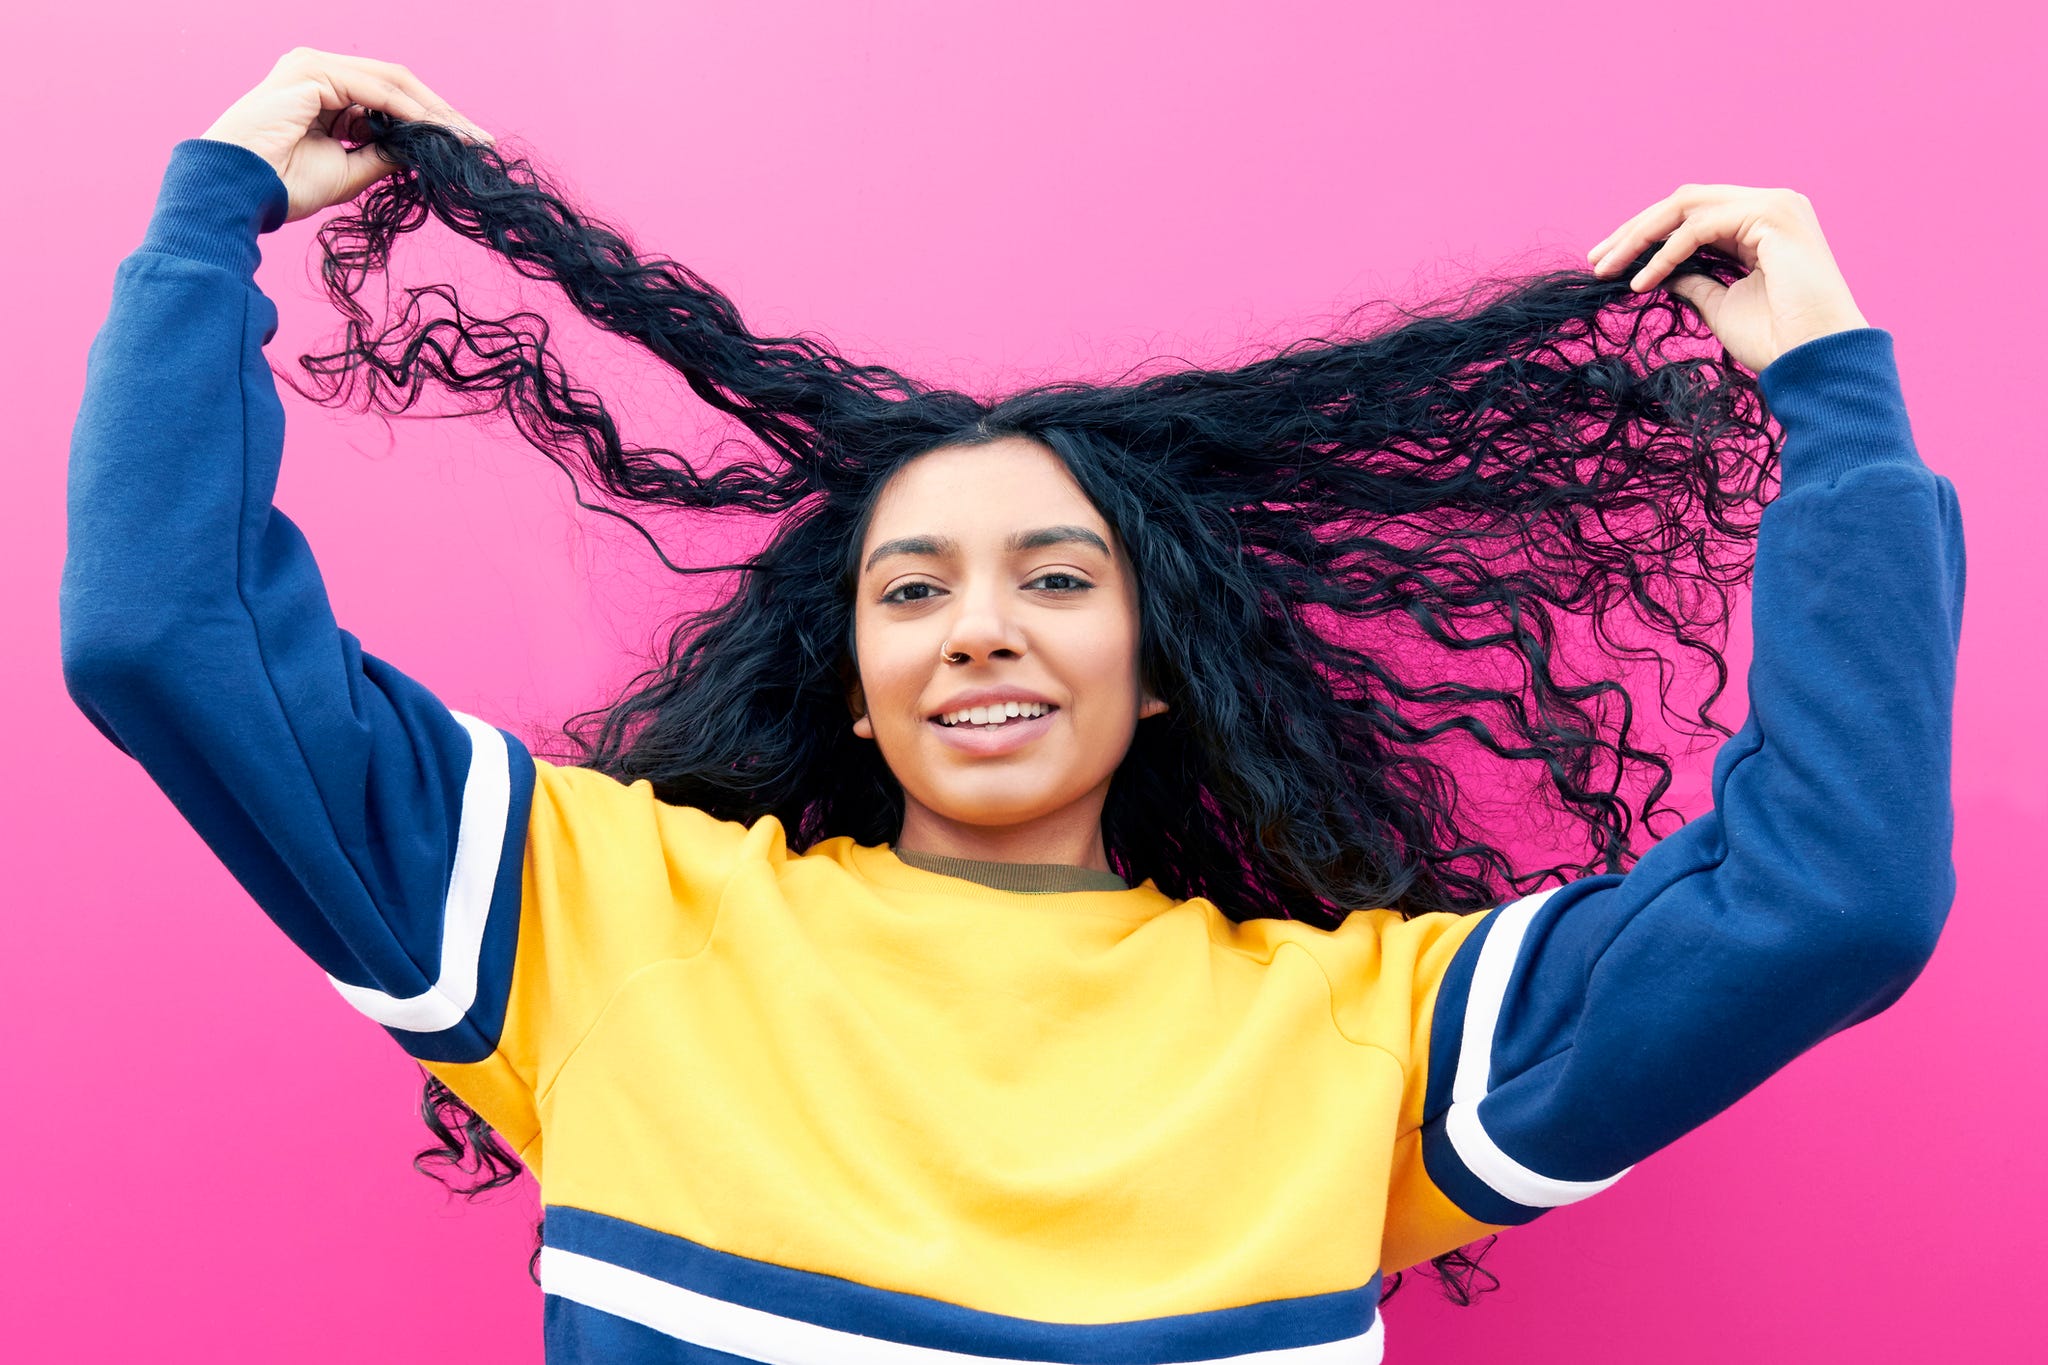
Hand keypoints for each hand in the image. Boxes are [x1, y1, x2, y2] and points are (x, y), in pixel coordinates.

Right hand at [201, 47, 493, 225]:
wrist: (237, 190)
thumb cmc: (282, 185)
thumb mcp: (349, 170)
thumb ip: (384, 154)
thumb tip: (423, 152)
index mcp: (324, 91)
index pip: (390, 97)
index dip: (431, 120)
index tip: (468, 146)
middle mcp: (319, 71)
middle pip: (397, 84)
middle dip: (442, 113)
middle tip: (480, 142)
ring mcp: (313, 65)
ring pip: (393, 83)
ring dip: (434, 112)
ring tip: (466, 140)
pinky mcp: (312, 71)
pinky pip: (377, 91)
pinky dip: (411, 112)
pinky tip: (436, 133)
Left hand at [1586, 184, 1870, 371]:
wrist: (1816, 360)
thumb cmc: (1776, 339)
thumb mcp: (1720, 303)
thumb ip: (1693, 278)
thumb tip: (1659, 272)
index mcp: (1761, 222)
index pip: (1691, 214)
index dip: (1645, 235)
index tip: (1607, 264)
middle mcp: (1771, 204)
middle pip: (1683, 202)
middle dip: (1634, 230)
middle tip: (1595, 261)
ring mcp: (1774, 205)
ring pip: (1686, 206)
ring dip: (1640, 238)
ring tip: (1607, 270)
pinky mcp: (1772, 216)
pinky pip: (1700, 227)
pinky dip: (1665, 253)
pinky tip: (1641, 281)